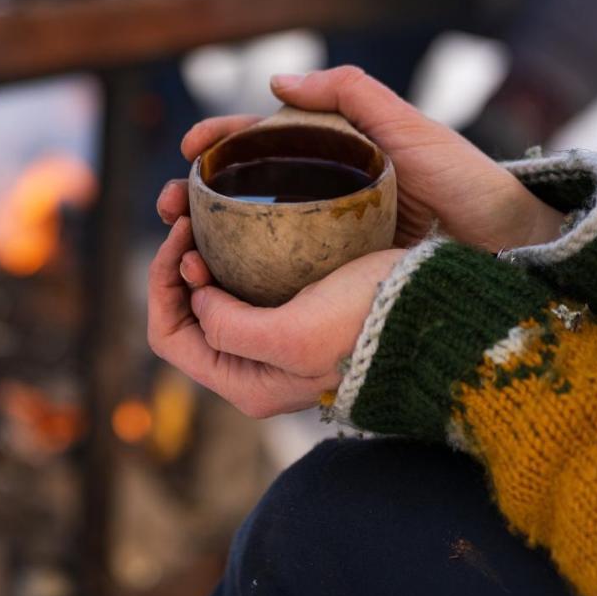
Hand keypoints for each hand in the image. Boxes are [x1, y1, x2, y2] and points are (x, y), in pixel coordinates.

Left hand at [147, 214, 404, 416]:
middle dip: (177, 262)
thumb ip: (230, 330)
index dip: (161, 285)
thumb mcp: (292, 337)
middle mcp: (253, 366)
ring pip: (211, 292)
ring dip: (200, 251)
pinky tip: (238, 221)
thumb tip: (198, 301)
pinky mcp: (297, 307)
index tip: (183, 239)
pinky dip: (230, 250)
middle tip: (189, 215)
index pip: (169, 336)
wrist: (435, 308)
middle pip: (184, 312)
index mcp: (244, 384)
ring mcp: (274, 337)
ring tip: (205, 211)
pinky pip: (243, 279)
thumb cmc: (369, 322)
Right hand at [157, 66, 563, 251]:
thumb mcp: (409, 128)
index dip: (219, 140)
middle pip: (246, 188)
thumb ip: (352, 93)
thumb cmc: (464, 181)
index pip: (263, 139)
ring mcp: (327, 233)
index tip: (188, 148)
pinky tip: (218, 283)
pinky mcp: (336, 271)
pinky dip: (243, 275)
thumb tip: (275, 81)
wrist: (508, 244)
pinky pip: (279, 270)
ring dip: (209, 237)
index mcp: (334, 151)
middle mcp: (324, 191)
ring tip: (181, 247)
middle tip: (169, 207)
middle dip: (197, 193)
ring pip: (252, 233)